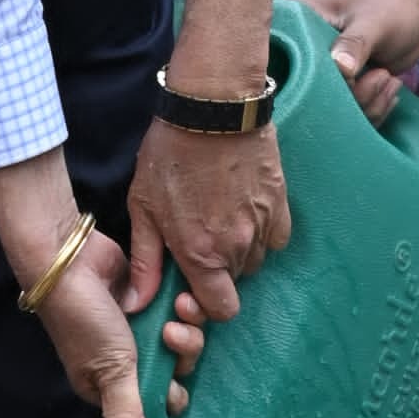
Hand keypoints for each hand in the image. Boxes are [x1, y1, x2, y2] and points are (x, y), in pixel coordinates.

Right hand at [32, 229, 207, 417]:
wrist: (67, 259)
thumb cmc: (85, 321)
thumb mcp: (110, 373)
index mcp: (110, 386)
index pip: (157, 401)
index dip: (173, 391)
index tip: (175, 377)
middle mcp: (125, 360)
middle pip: (175, 367)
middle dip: (183, 350)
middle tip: (173, 333)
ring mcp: (138, 328)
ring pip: (180, 336)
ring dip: (187, 324)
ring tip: (179, 308)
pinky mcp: (146, 299)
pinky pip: (177, 310)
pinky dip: (182, 304)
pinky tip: (180, 294)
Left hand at [128, 0, 290, 327]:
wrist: (212, 107)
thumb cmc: (170, 154)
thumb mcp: (144, 207)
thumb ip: (146, 261)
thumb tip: (138, 304)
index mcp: (201, 254)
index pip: (220, 310)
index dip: (205, 305)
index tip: (191, 286)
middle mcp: (237, 246)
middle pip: (235, 283)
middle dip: (217, 272)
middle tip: (198, 241)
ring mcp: (262, 224)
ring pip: (255, 260)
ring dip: (238, 251)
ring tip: (216, 219)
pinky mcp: (280, 202)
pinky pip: (275, 236)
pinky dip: (261, 232)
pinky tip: (241, 210)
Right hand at [308, 0, 418, 125]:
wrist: (416, 16)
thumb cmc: (390, 6)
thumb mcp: (373, 21)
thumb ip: (355, 43)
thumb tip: (341, 69)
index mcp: (298, 24)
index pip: (279, 54)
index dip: (300, 73)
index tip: (340, 76)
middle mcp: (302, 53)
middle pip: (304, 91)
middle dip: (346, 95)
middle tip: (378, 75)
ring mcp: (320, 76)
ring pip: (330, 109)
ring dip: (367, 102)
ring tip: (387, 76)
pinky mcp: (339, 93)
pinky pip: (348, 116)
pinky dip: (374, 109)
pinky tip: (391, 86)